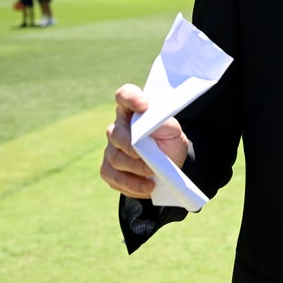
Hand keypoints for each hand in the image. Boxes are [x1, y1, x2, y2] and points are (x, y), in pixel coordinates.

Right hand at [100, 83, 188, 198]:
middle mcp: (118, 127)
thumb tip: (151, 122)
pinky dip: (131, 184)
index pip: (125, 95)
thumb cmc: (169, 142)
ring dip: (134, 169)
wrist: (170, 165)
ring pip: (115, 158)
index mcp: (133, 111)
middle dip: (132, 147)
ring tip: (152, 176)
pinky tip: (146, 187)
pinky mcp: (109, 169)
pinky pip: (113, 177)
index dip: (131, 98)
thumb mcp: (174, 132)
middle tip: (147, 158)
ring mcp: (111, 149)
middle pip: (117, 134)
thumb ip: (163, 124)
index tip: (144, 106)